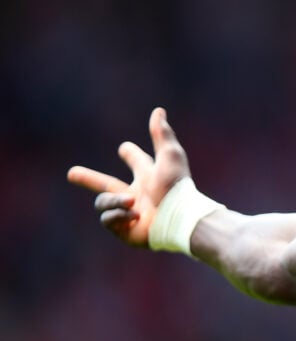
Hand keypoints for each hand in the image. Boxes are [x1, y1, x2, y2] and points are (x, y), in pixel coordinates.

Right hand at [67, 107, 191, 245]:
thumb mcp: (169, 157)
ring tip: (132, 202)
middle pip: (107, 185)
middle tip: (71, 172)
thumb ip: (161, 134)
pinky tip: (136, 216)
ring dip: (114, 200)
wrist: (179, 219)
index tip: (125, 149)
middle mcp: (138, 194)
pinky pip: (108, 219)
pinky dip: (120, 215)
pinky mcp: (126, 231)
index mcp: (149, 176)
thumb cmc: (177, 187)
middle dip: (89, 178)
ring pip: (103, 202)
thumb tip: (158, 110)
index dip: (131, 154)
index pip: (137, 161)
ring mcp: (130, 213)